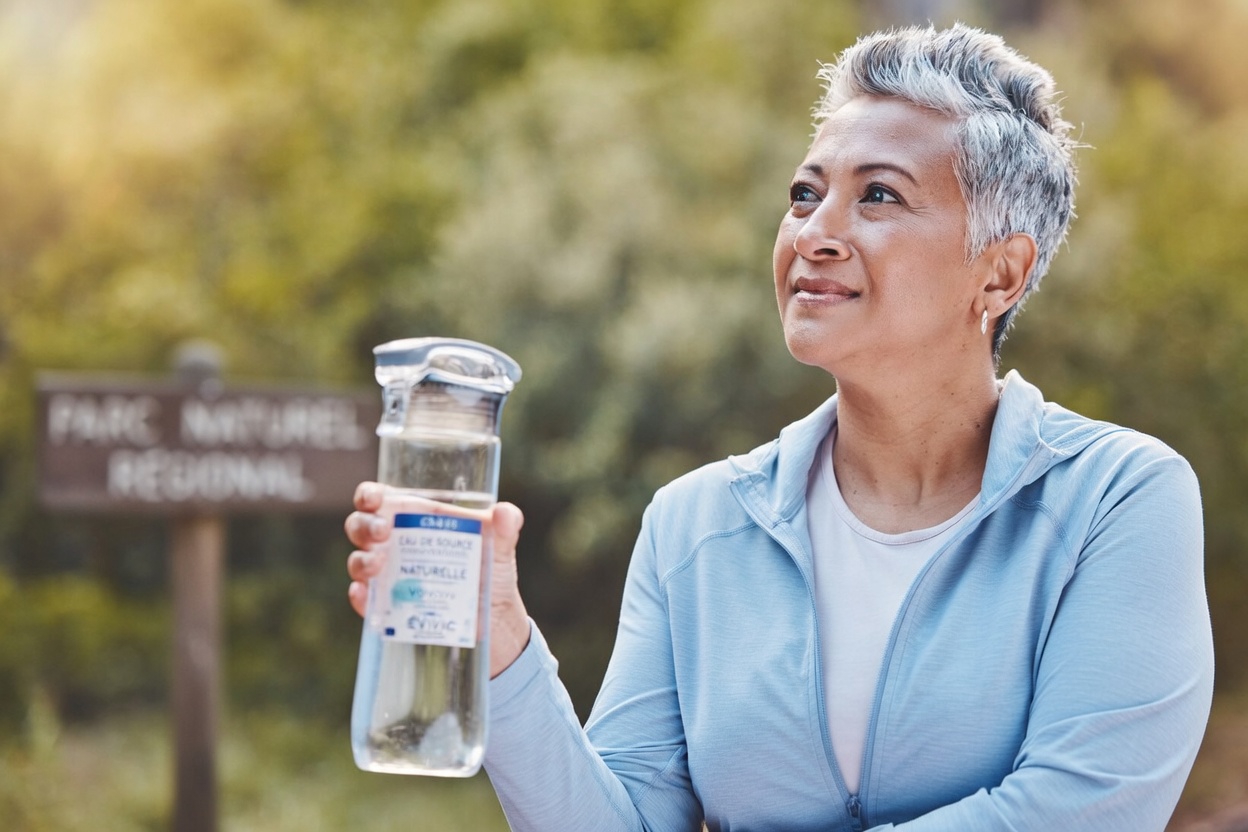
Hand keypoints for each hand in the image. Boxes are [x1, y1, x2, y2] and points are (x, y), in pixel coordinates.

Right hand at [344, 482, 531, 678]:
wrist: (494, 620)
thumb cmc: (492, 571)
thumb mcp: (500, 546)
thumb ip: (506, 526)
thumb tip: (506, 514)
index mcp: (416, 518)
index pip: (380, 499)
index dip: (368, 495)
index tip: (373, 499)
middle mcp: (396, 544)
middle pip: (360, 527)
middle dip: (364, 526)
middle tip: (383, 533)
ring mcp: (389, 576)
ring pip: (358, 562)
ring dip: (361, 561)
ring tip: (379, 566)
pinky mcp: (389, 608)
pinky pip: (365, 601)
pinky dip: (361, 597)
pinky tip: (368, 595)